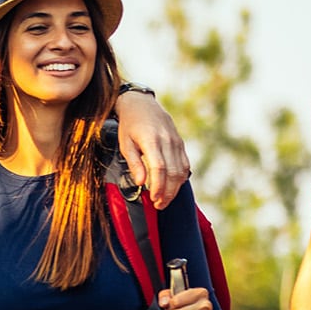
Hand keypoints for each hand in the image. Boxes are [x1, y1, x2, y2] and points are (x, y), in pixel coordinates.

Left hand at [117, 88, 190, 206]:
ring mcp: (176, 141)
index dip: (158, 186)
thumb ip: (134, 164)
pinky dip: (180, 178)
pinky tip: (173, 187)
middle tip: (159, 205)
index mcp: (152, 141)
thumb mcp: (125, 144)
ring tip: (165, 200)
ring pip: (181, 169)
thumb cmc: (130, 126)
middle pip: (173, 172)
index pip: (159, 168)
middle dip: (167, 192)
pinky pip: (185, 163)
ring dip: (175, 188)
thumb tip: (141, 183)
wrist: (142, 105)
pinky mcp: (180, 142)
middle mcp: (167, 141)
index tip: (154, 199)